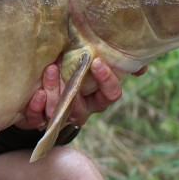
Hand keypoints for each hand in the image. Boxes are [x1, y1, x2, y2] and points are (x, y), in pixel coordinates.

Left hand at [16, 57, 138, 129]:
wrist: (37, 81)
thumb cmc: (69, 67)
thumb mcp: (88, 60)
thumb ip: (112, 59)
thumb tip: (141, 68)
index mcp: (97, 97)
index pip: (110, 95)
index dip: (107, 80)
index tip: (96, 61)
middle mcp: (81, 110)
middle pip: (80, 107)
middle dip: (71, 87)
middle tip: (60, 65)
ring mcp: (60, 117)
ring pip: (59, 112)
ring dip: (54, 92)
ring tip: (48, 70)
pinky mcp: (38, 119)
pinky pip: (37, 119)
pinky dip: (37, 108)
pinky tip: (38, 93)